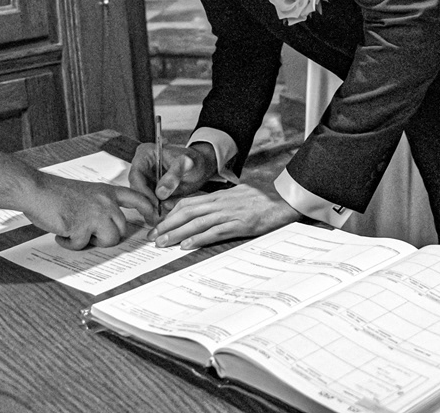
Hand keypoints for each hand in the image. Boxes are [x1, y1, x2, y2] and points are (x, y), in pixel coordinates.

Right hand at [19, 172, 157, 249]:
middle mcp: (105, 202)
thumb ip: (101, 206)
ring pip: (108, 240)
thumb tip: (109, 226)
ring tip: (74, 232)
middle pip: (122, 229)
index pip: (137, 197)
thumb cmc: (56, 193)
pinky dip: (70, 243)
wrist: (37, 191)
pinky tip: (62, 232)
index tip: (154, 218)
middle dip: (106, 236)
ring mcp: (95, 214)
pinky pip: (82, 245)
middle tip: (87, 232)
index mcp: (107, 192)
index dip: (149, 209)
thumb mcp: (87, 193)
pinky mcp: (82, 226)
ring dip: (91, 242)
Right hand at [130, 141, 215, 213]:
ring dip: (150, 211)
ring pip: (140, 199)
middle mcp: (142, 168)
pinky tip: (163, 218)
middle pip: (136, 189)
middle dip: (146, 204)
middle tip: (156, 217)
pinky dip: (155, 212)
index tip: (154, 203)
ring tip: (161, 220)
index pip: (136, 174)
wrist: (200, 168)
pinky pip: (148, 204)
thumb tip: (160, 193)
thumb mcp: (187, 164)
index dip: (143, 191)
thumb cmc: (194, 161)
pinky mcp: (150, 192)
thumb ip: (174, 175)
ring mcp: (145, 181)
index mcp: (146, 154)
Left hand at [152, 183, 301, 249]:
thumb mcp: (241, 195)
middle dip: (167, 224)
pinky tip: (187, 246)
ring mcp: (230, 213)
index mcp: (220, 196)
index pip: (188, 203)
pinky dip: (199, 238)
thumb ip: (225, 202)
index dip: (170, 214)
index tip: (159, 225)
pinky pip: (215, 231)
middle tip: (153, 237)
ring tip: (163, 243)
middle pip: (187, 212)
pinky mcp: (240, 224)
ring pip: (197, 222)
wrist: (286, 197)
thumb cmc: (266, 198)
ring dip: (177, 233)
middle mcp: (221, 202)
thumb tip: (210, 211)